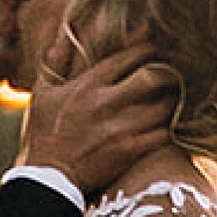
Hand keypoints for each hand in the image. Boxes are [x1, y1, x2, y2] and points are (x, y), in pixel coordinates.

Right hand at [19, 43, 177, 198]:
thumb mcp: (42, 94)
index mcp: (86, 86)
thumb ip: (55, 62)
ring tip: (174, 98)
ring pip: (162, 107)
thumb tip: (64, 36)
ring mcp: (120, 129)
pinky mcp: (130, 152)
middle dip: (166, 73)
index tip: (153, 47)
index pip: (125, 58)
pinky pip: (163, 134)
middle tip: (173, 72)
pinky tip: (169, 125)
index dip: (144, 49)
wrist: (47, 180)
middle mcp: (105, 104)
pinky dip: (170, 128)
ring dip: (172, 101)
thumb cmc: (43, 135)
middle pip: (152, 78)